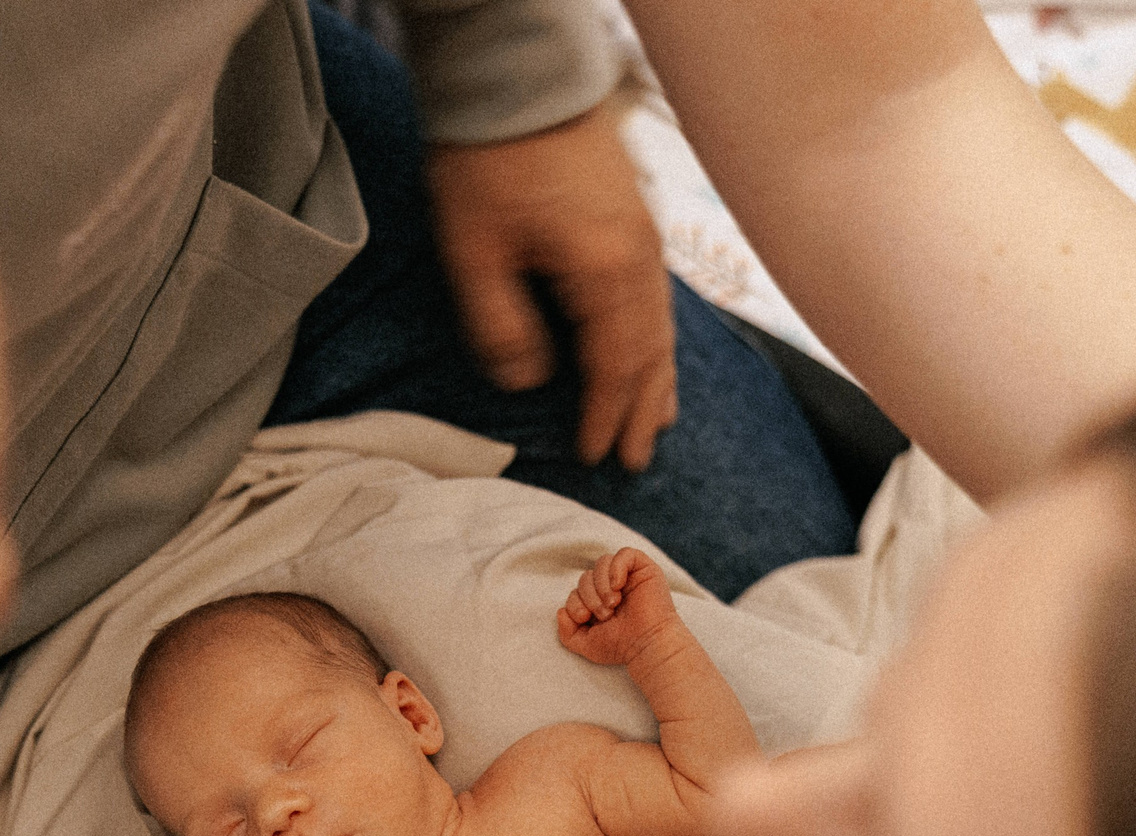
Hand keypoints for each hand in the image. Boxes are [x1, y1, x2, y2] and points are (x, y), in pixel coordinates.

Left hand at [426, 100, 677, 472]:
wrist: (514, 74)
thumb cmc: (489, 160)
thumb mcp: (475, 252)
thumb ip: (501, 326)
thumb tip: (526, 382)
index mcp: (604, 273)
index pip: (613, 366)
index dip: (603, 415)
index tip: (591, 456)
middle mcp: (637, 260)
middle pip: (648, 354)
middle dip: (640, 410)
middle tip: (632, 461)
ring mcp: (642, 237)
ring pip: (660, 327)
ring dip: (656, 380)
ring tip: (654, 424)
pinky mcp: (633, 220)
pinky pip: (656, 298)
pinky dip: (656, 339)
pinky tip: (651, 354)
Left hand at [558, 547, 680, 667]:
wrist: (647, 645)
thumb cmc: (621, 646)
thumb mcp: (586, 644)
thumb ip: (567, 632)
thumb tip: (560, 611)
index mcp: (599, 601)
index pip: (576, 590)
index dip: (575, 602)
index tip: (585, 618)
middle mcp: (612, 587)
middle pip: (586, 575)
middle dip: (589, 595)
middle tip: (605, 614)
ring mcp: (628, 577)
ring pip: (602, 563)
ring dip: (601, 585)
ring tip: (612, 604)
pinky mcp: (644, 568)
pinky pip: (624, 554)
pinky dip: (616, 568)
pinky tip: (618, 586)